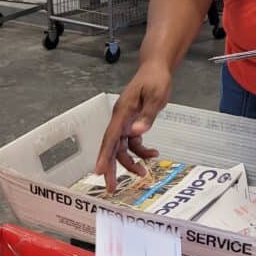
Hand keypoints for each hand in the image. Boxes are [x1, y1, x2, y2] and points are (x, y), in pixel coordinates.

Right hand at [94, 64, 170, 192]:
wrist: (156, 68)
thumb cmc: (156, 79)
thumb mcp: (156, 96)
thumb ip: (147, 115)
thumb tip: (137, 133)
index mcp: (123, 112)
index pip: (110, 137)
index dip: (104, 156)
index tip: (98, 172)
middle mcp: (120, 118)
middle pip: (111, 146)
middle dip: (111, 167)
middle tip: (112, 188)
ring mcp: (125, 121)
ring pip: (122, 147)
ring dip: (131, 161)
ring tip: (144, 173)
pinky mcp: (132, 122)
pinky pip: (132, 142)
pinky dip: (140, 150)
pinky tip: (153, 154)